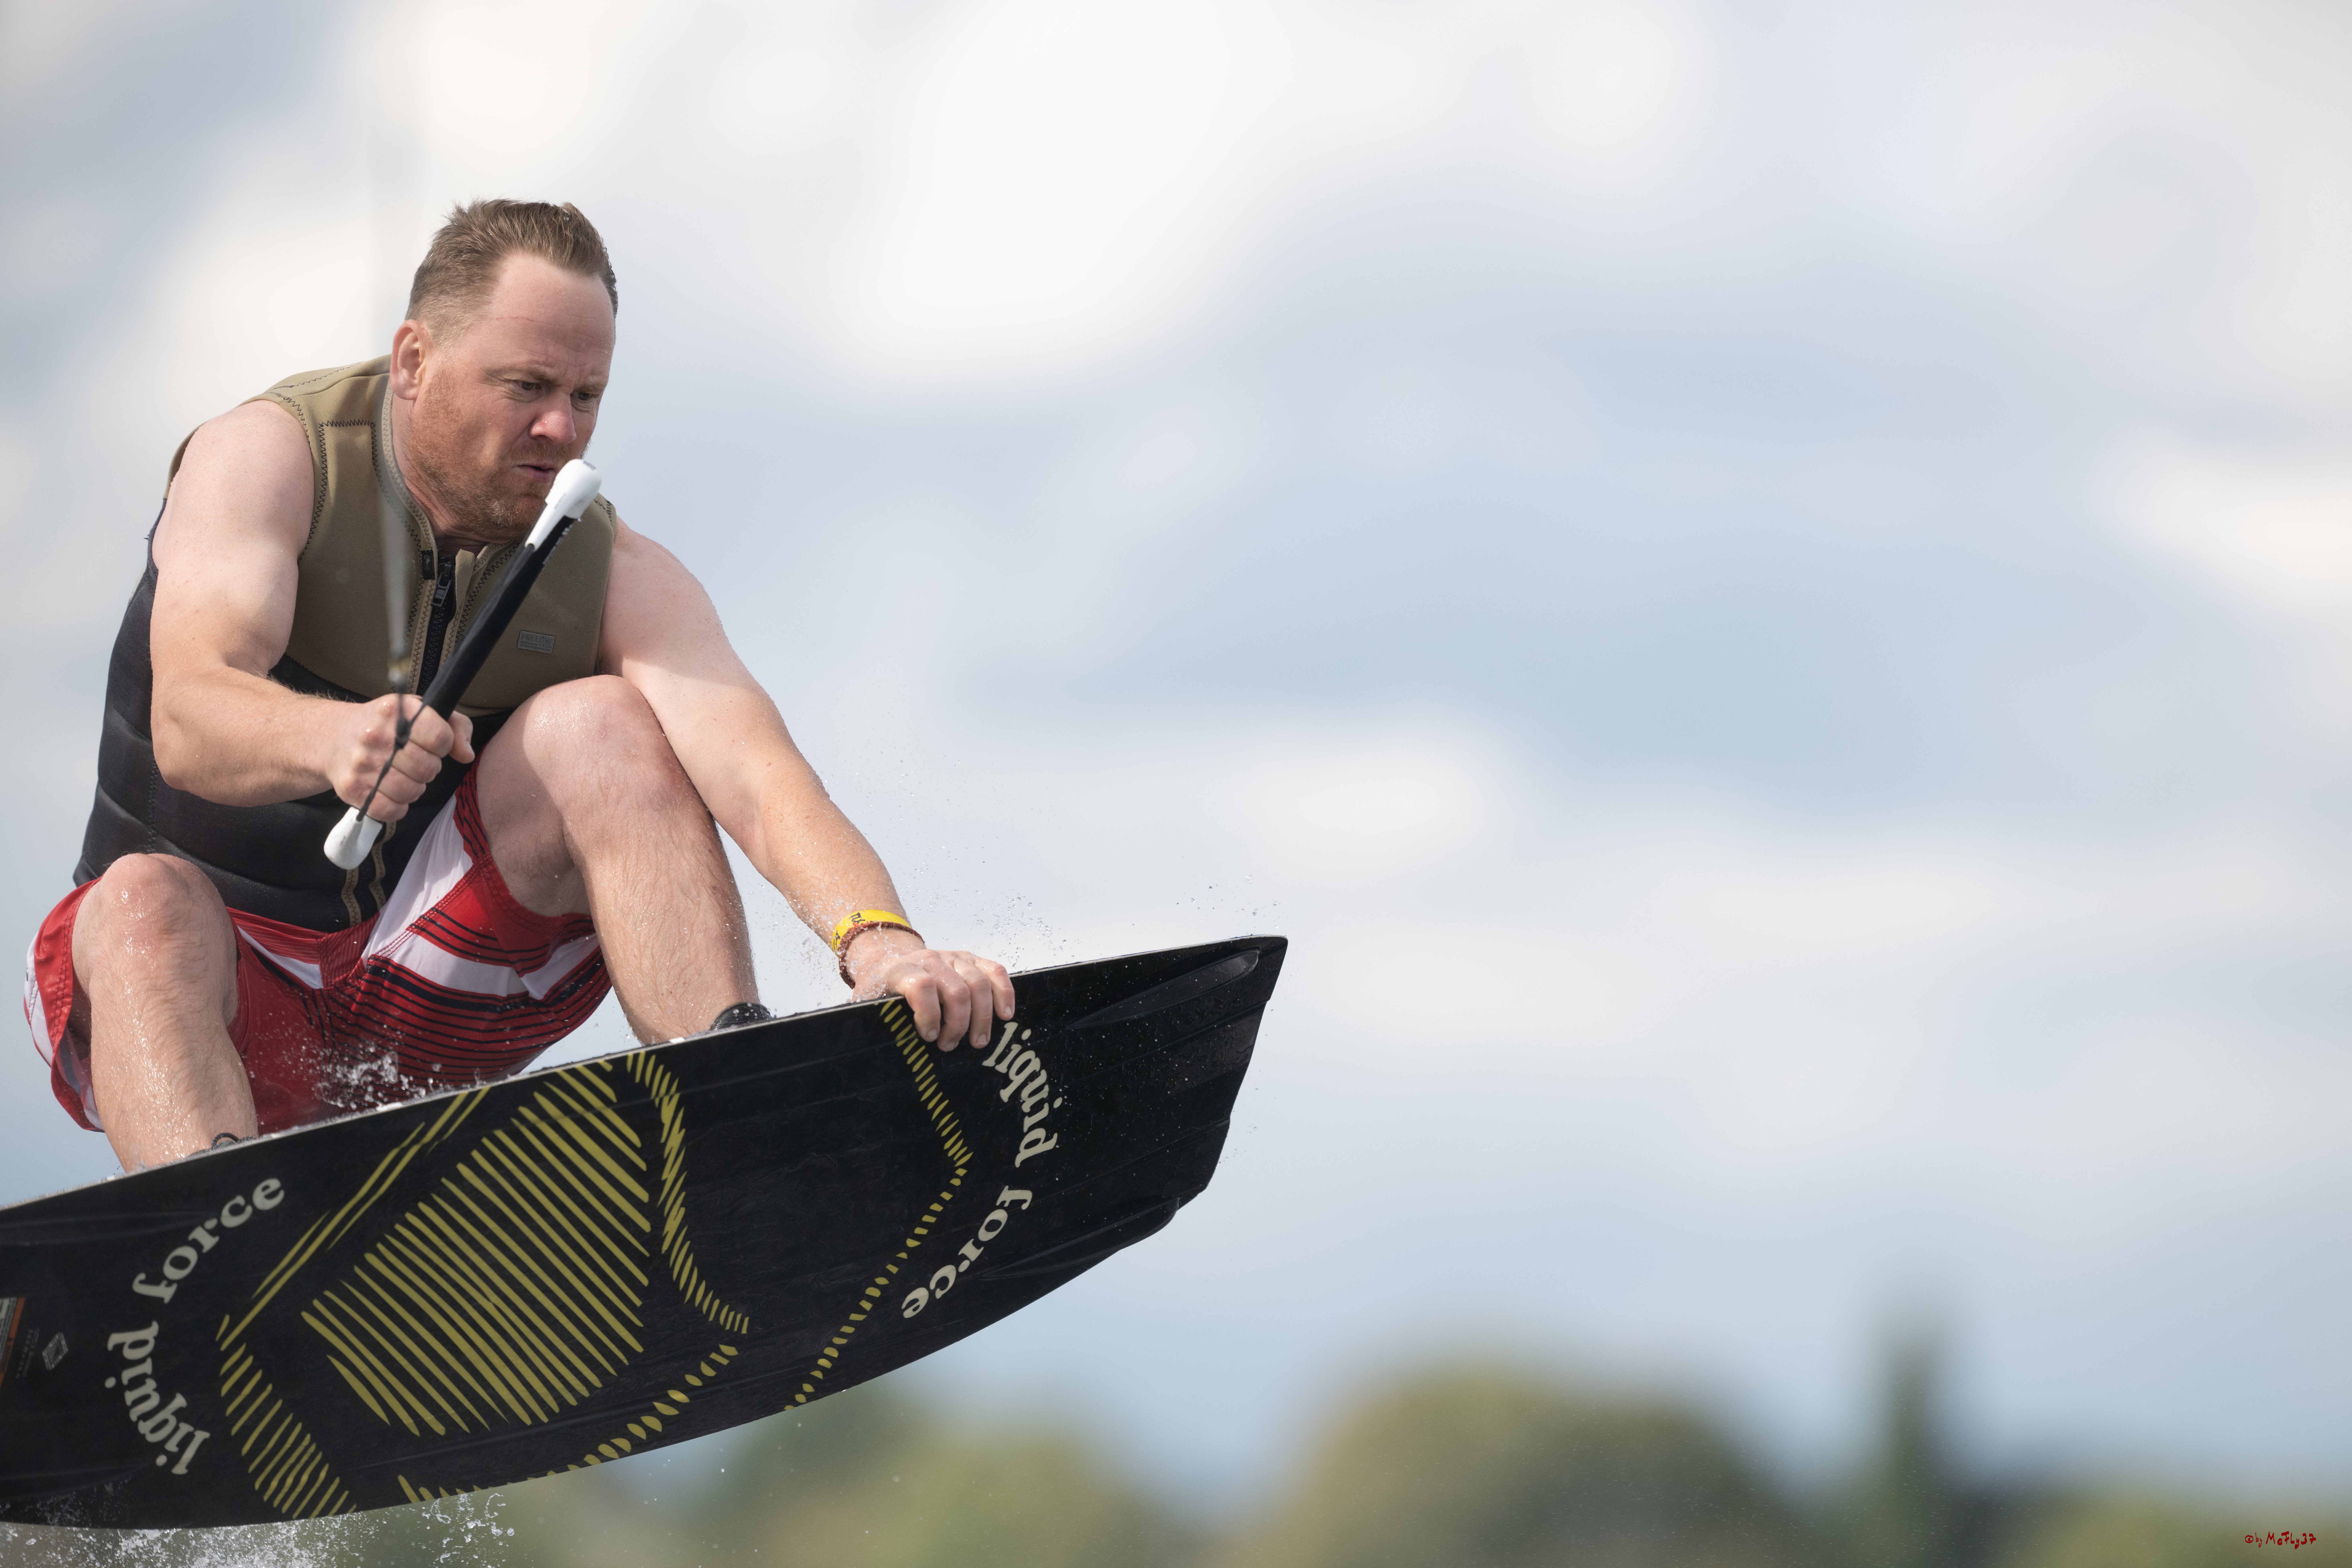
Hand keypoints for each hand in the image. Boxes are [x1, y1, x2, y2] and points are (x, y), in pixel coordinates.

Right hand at [327, 695, 475, 822]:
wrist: (333, 737)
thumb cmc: (385, 725)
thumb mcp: (418, 712)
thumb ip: (454, 726)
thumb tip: (466, 754)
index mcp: (396, 711)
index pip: (440, 738)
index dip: (443, 746)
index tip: (432, 745)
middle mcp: (376, 736)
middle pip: (428, 768)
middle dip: (429, 769)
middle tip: (416, 762)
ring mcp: (362, 764)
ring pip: (412, 791)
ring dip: (415, 788)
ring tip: (403, 776)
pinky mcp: (352, 789)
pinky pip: (391, 810)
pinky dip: (398, 807)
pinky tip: (391, 792)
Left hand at [848, 929, 1015, 1048]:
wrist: (888, 958)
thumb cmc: (880, 989)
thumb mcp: (866, 1004)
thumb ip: (867, 1022)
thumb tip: (865, 1048)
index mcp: (901, 970)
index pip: (921, 986)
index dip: (929, 1015)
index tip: (928, 1037)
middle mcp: (930, 959)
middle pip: (956, 989)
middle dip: (958, 1024)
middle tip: (951, 1046)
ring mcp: (954, 957)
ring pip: (979, 982)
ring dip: (982, 1017)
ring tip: (977, 1041)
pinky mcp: (971, 958)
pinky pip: (996, 971)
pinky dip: (1004, 993)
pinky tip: (1005, 1015)